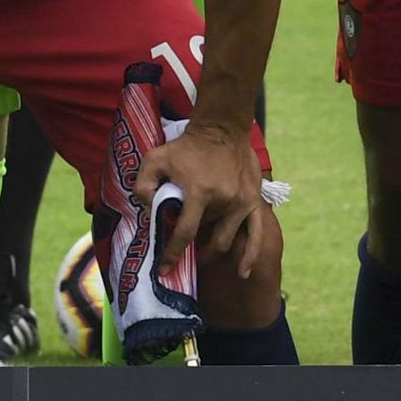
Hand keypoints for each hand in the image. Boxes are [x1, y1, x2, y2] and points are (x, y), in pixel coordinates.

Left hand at [139, 115, 267, 261]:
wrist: (222, 128)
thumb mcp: (155, 159)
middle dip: (194, 252)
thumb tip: (146, 211)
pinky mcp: (254, 201)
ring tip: (202, 256)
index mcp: (200, 193)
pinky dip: (250, 255)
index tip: (164, 270)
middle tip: (184, 254)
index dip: (172, 254)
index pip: (184, 233)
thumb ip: (143, 185)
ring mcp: (242, 203)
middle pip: (207, 239)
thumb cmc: (186, 146)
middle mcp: (224, 201)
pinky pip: (257, 234)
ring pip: (227, 240)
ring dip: (213, 251)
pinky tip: (243, 272)